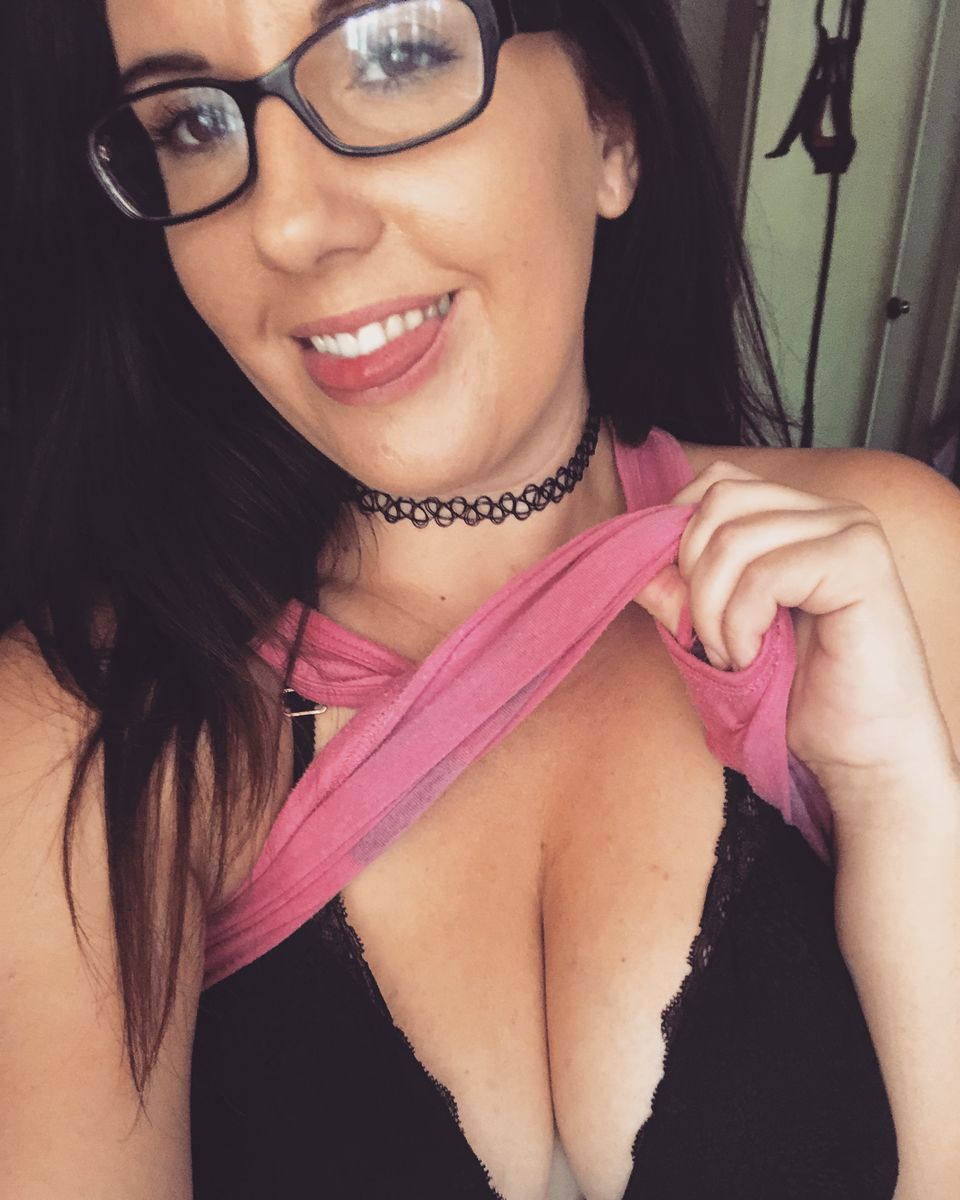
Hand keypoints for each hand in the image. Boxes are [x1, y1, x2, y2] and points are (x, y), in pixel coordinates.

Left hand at [633, 460, 957, 806]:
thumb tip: (629, 556)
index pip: (717, 484)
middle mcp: (829, 513)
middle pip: (718, 503)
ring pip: (733, 539)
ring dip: (713, 612)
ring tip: (735, 656)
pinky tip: (756, 658)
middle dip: (692, 577)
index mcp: (799, 517)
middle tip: (707, 637)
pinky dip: (741, 625)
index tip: (679, 600)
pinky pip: (764, 575)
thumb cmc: (796, 696)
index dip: (680, 535)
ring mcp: (850, 532)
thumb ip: (677, 591)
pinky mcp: (861, 564)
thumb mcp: (716, 633)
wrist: (862, 755)